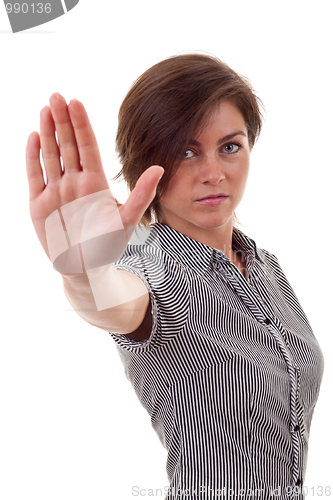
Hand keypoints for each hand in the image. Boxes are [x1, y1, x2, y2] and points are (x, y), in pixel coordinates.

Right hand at [26, 93, 163, 269]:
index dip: (82, 124)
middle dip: (62, 120)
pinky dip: (32, 157)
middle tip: (56, 95)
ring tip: (45, 109)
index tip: (76, 102)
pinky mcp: (39, 202)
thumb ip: (141, 194)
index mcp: (95, 182)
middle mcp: (75, 181)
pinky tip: (33, 137)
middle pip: (68, 145)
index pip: (88, 146)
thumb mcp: (127, 220)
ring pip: (51, 155)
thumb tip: (159, 168)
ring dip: (47, 132)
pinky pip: (34, 174)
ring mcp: (56, 190)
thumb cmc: (107, 245)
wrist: (84, 268)